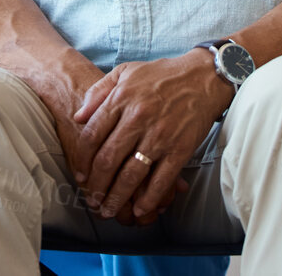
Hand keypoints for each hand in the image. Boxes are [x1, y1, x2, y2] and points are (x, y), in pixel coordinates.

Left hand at [72, 49, 234, 221]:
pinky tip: (140, 209)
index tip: (80, 175)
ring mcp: (160, 136)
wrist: (203, 77)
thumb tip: (78, 117)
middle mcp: (138, 119)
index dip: (82, 159)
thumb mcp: (125, 72)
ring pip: (131, 174)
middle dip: (96, 185)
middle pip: (108, 159)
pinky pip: (161, 180)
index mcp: (122, 99)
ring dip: (117, 197)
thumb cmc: (161, 74)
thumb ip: (98, 92)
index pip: (92, 135)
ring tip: (109, 210)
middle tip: (92, 200)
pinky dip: (149, 198)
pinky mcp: (180, 149)